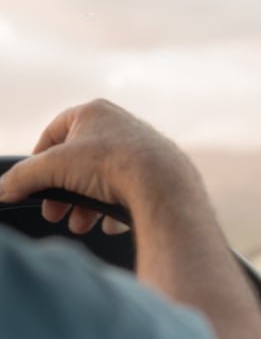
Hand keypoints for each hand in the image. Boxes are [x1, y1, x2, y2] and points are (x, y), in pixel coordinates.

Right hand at [0, 99, 201, 234]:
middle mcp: (123, 126)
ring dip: (88, 205)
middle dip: (65, 192)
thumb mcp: (54, 169)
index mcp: (95, 113)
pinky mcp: (163, 175)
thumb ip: (24, 178)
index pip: (55, 133)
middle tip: (56, 214)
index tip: (34, 184)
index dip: (40, 161)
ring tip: (81, 225)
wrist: (165, 186)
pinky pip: (133, 193)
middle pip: (82, 163)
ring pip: (107, 181)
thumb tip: (2, 190)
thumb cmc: (112, 166)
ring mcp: (146, 151)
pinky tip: (110, 226)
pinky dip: (117, 209)